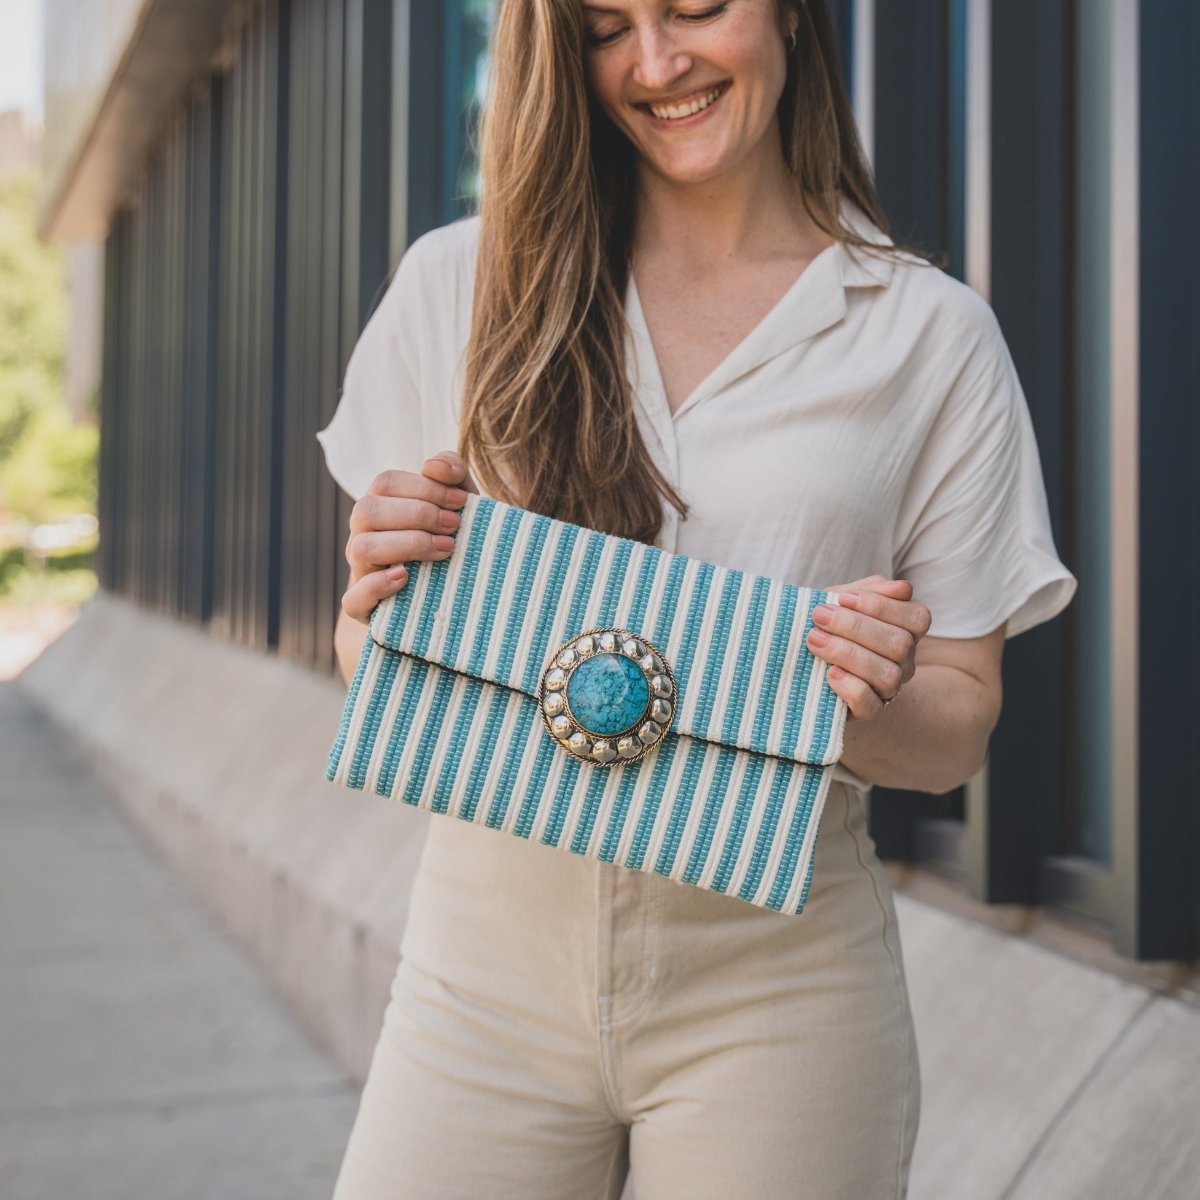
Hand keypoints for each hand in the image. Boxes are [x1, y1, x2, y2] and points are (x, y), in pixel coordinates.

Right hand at [341, 450, 477, 623]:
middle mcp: (363, 534)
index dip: (424, 488)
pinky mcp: (364, 607)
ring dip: (406, 544)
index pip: (386, 482)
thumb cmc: (452, 539)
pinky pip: (353, 598)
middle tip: (454, 525)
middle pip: (367, 510)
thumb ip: (453, 474)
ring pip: (361, 548)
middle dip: (417, 514)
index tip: (461, 502)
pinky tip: (406, 577)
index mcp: (381, 505)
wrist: (454, 594)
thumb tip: (433, 465)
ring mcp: (360, 571)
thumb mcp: (459, 504)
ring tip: (446, 549)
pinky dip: (377, 587)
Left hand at [806, 576, 931, 720]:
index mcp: (906, 630)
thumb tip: (902, 588)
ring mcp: (889, 689)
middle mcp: (905, 661)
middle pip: (900, 644)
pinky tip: (828, 673)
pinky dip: (849, 686)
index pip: (917, 618)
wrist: (803, 665)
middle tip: (820, 616)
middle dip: (856, 626)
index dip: (882, 606)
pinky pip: (869, 704)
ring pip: (887, 675)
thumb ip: (867, 590)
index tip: (843, 598)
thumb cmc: (828, 626)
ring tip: (815, 640)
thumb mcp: (841, 602)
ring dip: (848, 654)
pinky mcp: (867, 711)